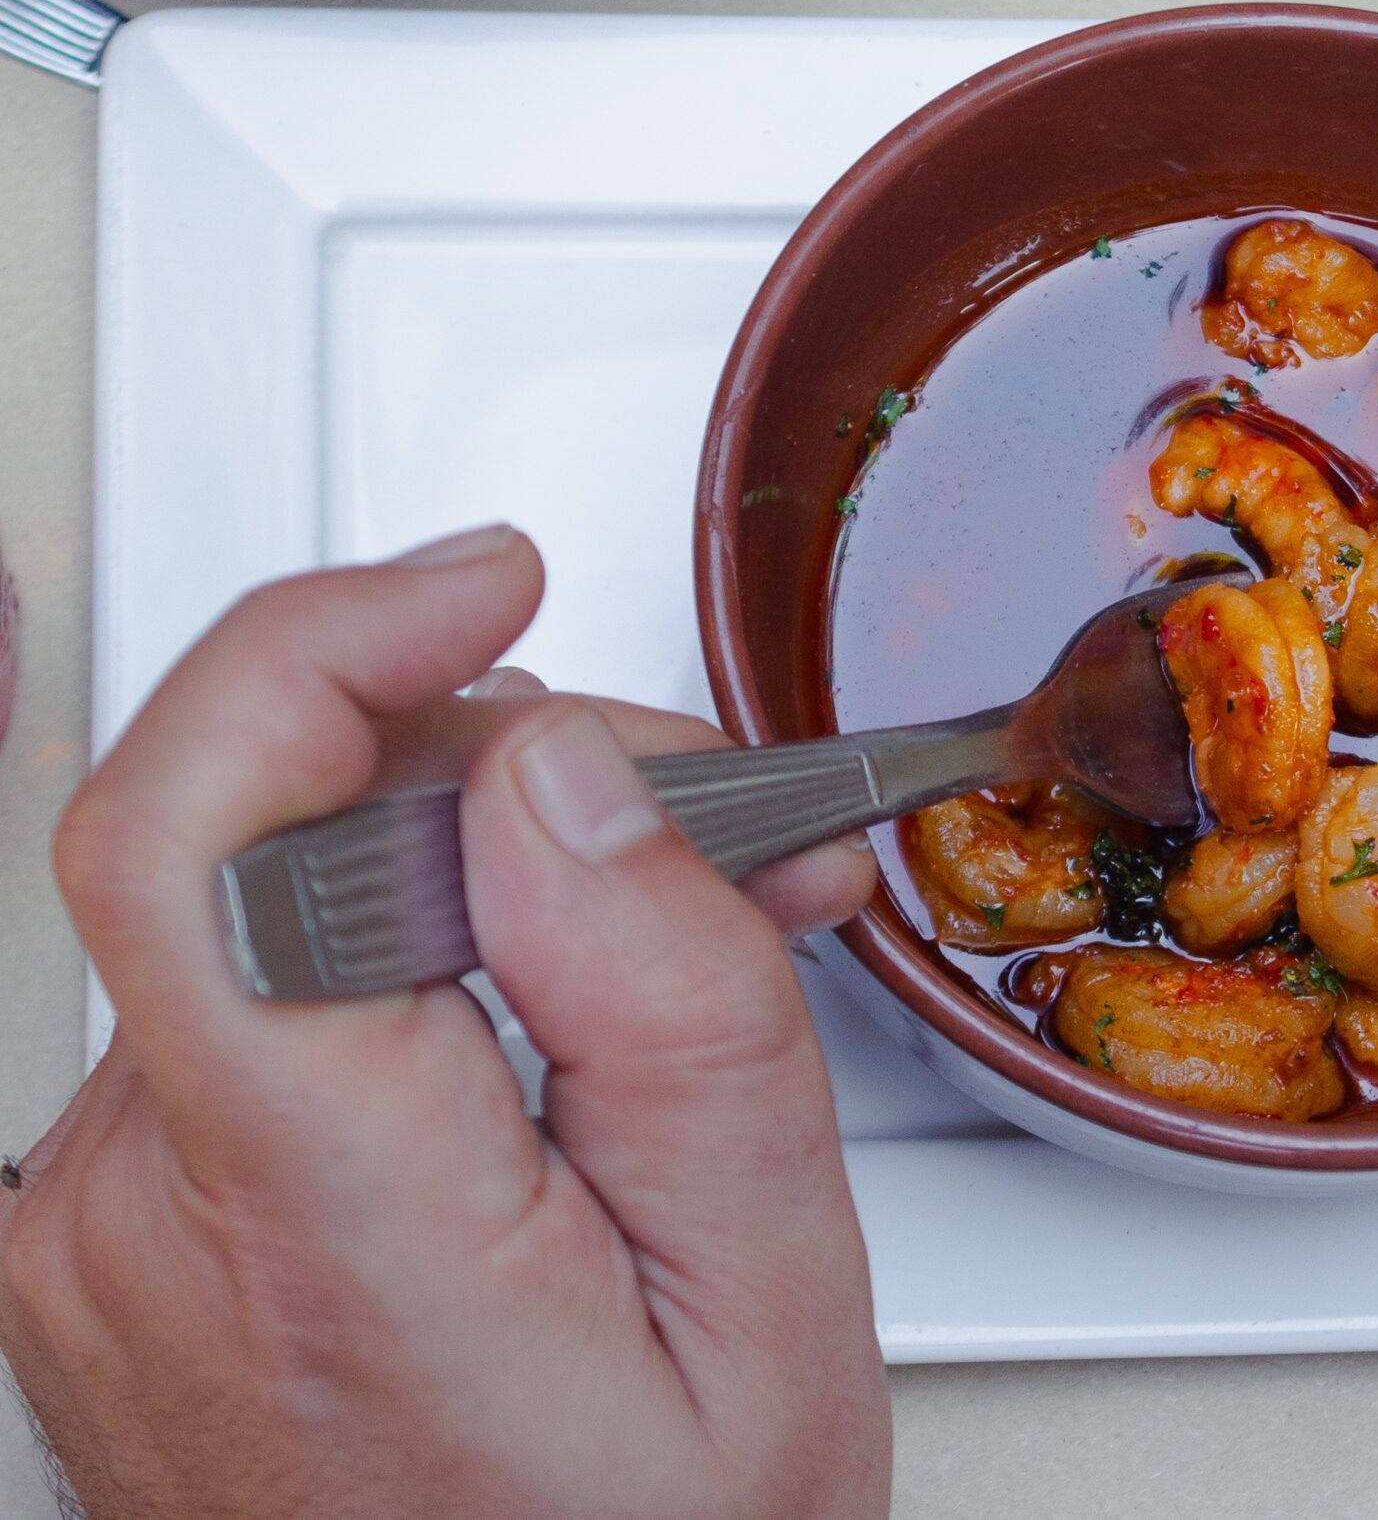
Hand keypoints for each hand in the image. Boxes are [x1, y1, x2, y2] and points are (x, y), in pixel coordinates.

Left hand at [0, 526, 889, 1517]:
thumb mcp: (766, 1297)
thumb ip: (674, 1014)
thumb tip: (564, 773)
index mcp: (313, 1227)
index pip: (189, 839)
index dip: (322, 646)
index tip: (485, 588)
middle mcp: (139, 1218)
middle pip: (270, 832)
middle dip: (507, 764)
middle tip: (728, 829)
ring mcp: (102, 1232)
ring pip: (274, 902)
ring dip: (476, 866)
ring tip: (668, 948)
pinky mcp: (113, 1231)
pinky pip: (252, 997)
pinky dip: (406, 957)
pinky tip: (543, 1025)